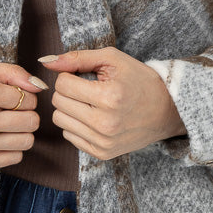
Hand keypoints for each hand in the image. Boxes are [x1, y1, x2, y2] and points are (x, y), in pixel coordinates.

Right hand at [0, 61, 45, 171]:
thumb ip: (12, 72)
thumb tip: (40, 86)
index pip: (29, 99)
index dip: (25, 97)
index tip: (11, 97)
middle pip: (32, 121)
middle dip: (26, 114)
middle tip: (11, 112)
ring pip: (27, 141)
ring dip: (21, 132)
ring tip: (6, 125)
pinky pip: (15, 157)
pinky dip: (12, 148)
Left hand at [38, 46, 185, 159]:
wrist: (167, 110)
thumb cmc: (139, 80)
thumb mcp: (112, 59)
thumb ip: (77, 58)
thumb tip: (45, 61)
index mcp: (109, 97)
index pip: (62, 84)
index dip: (69, 75)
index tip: (83, 76)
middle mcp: (105, 123)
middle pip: (58, 102)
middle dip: (68, 91)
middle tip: (87, 88)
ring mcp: (103, 142)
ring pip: (59, 120)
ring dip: (69, 108)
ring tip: (89, 102)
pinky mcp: (102, 153)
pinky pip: (69, 135)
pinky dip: (76, 124)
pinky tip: (93, 117)